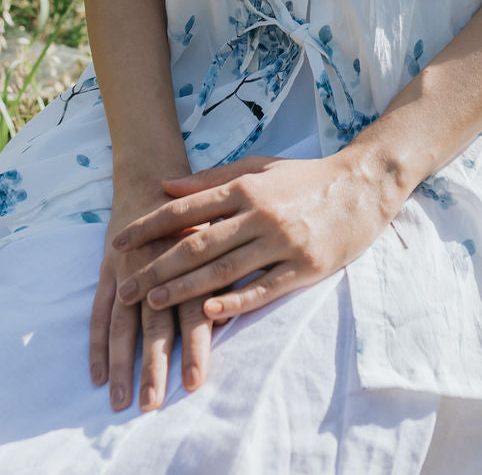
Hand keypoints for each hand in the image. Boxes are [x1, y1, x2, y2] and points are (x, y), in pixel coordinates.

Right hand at [89, 177, 213, 413]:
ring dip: (120, 364)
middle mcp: (154, 267)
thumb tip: (228, 315)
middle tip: (152, 405)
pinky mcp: (107, 271)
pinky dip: (95, 344)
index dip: (193, 347)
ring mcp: (125, 270)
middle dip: (152, 366)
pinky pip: (98, 311)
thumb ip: (222, 272)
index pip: (191, 310)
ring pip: (121, 323)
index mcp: (187, 261)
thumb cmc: (196, 212)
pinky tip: (97, 376)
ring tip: (120, 401)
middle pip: (153, 323)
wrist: (154, 176)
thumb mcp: (216, 233)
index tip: (195, 383)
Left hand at [110, 151, 395, 322]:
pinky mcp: (304, 267)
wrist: (363, 186)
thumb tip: (164, 185)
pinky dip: (234, 301)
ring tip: (152, 304)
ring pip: (224, 270)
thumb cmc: (305, 178)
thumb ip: (212, 179)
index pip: (186, 209)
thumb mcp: (258, 167)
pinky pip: (263, 289)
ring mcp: (282, 242)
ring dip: (184, 290)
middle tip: (125, 288)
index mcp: (245, 187)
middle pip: (197, 244)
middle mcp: (259, 214)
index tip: (118, 243)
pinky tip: (208, 313)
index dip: (149, 227)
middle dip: (156, 267)